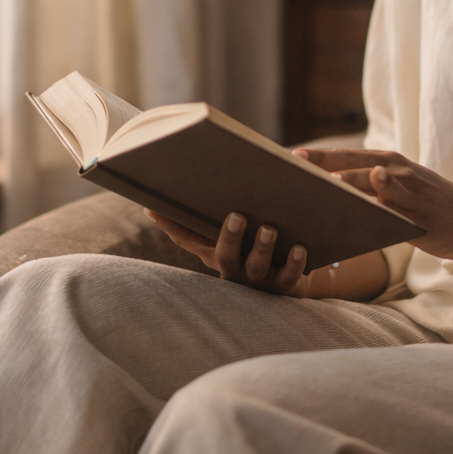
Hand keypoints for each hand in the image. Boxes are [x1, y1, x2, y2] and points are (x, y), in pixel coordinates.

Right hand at [145, 209, 311, 295]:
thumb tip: (214, 169)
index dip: (169, 225)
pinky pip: (289, 276)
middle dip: (229, 237)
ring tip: (269, 229)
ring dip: (262, 248)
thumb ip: (223, 208)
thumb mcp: (239, 228)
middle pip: (225, 257)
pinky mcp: (284, 285)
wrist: (295, 275)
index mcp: (218, 252)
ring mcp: (258, 279)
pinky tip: (300, 247)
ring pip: (257, 266)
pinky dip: (295, 263)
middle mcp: (234, 269)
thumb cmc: (258, 242)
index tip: (152, 208)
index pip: (188, 239)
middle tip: (237, 215)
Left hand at [296, 148, 452, 260]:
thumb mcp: (400, 195)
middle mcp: (396, 169)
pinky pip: (398, 201)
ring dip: (346, 178)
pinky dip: (385, 191)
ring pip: (372, 180)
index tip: (283, 157)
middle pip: (350, 163)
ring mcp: (409, 188)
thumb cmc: (433, 208)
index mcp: (387, 163)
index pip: (344, 156)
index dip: (314, 157)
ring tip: (319, 180)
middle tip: (289, 163)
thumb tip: (332, 198)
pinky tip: (371, 186)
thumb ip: (370, 194)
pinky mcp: (421, 210)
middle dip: (320, 163)